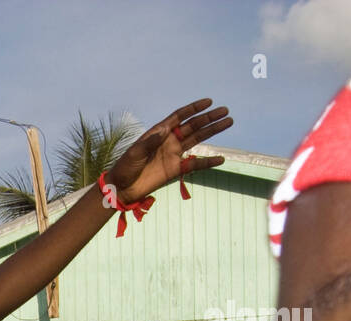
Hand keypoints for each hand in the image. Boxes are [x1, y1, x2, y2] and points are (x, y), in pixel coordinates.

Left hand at [107, 98, 231, 204]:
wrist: (122, 188)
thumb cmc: (125, 167)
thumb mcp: (135, 152)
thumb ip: (150, 141)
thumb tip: (165, 130)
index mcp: (159, 132)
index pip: (180, 116)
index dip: (194, 108)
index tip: (209, 102)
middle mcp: (169, 140)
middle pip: (193, 126)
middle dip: (209, 118)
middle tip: (225, 111)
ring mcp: (173, 154)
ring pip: (197, 140)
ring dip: (212, 131)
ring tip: (228, 122)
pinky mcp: (175, 169)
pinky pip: (195, 165)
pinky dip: (207, 162)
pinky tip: (221, 159)